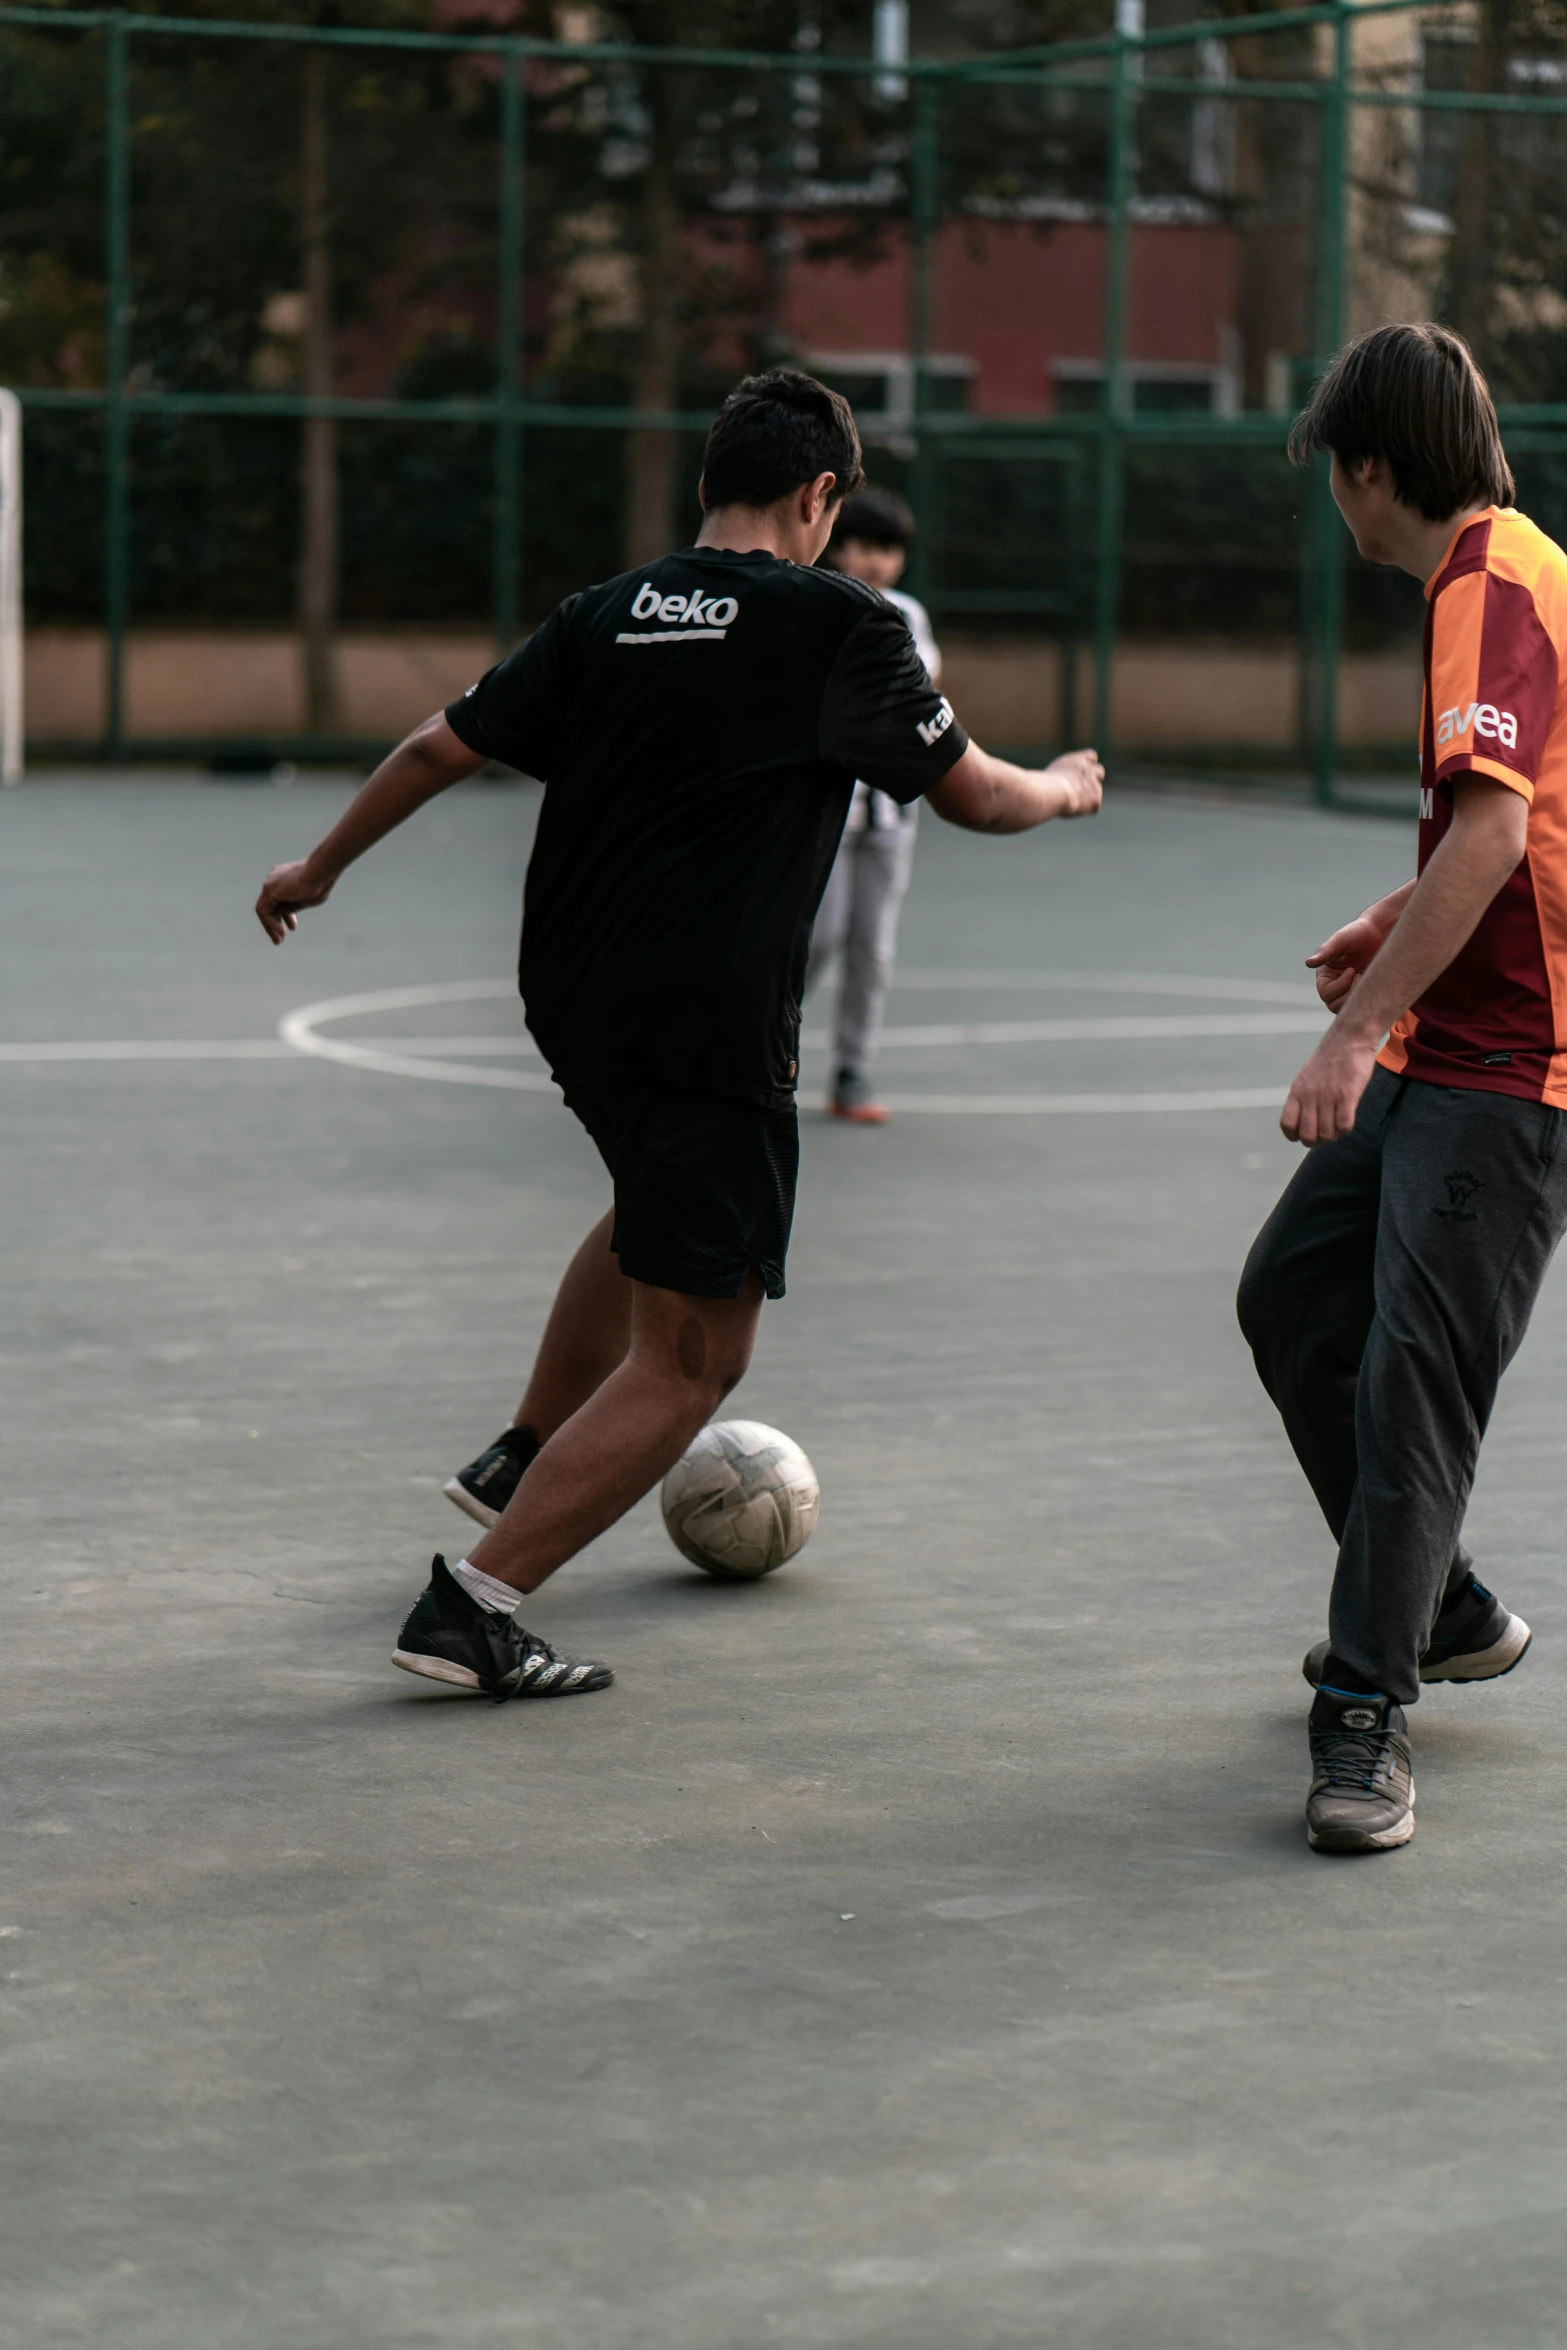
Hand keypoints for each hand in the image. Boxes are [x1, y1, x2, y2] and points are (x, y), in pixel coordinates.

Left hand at [255, 857, 334, 944]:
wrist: (321, 871)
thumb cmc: (320, 883)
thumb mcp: (306, 899)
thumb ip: (294, 906)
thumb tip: (285, 915)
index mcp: (284, 879)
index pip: (279, 900)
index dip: (285, 916)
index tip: (293, 928)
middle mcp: (274, 880)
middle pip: (269, 906)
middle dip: (275, 923)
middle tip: (280, 938)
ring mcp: (270, 884)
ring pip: (264, 909)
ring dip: (270, 927)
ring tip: (278, 940)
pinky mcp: (269, 890)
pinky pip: (264, 911)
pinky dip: (271, 924)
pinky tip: (280, 932)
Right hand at [1047, 747, 1103, 818]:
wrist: (1052, 792)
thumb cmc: (1043, 786)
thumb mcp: (1051, 775)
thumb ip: (1063, 777)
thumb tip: (1061, 786)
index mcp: (1076, 760)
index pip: (1091, 756)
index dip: (1088, 765)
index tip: (1080, 774)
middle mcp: (1088, 769)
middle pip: (1100, 771)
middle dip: (1093, 780)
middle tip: (1080, 791)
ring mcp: (1094, 784)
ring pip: (1097, 791)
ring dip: (1087, 797)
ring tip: (1070, 801)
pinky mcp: (1096, 799)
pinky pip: (1093, 808)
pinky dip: (1084, 810)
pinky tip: (1072, 809)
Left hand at [1280, 1020, 1378, 1146]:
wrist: (1348, 1039)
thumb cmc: (1328, 1061)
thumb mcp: (1305, 1078)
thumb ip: (1301, 1099)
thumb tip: (1301, 1123)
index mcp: (1296, 1092)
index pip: (1287, 1125)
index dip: (1295, 1135)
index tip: (1305, 1134)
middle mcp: (1309, 1096)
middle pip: (1307, 1136)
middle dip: (1317, 1140)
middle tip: (1325, 1133)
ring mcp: (1328, 1097)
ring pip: (1327, 1134)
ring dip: (1334, 1134)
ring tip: (1338, 1124)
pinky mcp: (1347, 1095)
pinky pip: (1344, 1126)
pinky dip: (1346, 1128)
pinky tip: (1348, 1118)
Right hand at [1305, 910, 1388, 1014]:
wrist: (1380, 932)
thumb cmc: (1358, 933)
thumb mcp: (1340, 940)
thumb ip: (1325, 952)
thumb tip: (1307, 963)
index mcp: (1325, 975)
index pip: (1325, 993)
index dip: (1339, 986)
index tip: (1352, 970)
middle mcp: (1334, 985)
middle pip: (1334, 1005)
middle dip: (1348, 995)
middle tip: (1362, 977)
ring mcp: (1349, 991)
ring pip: (1347, 1009)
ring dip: (1357, 999)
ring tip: (1367, 979)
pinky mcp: (1363, 993)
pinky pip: (1361, 1006)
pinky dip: (1367, 1000)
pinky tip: (1374, 983)